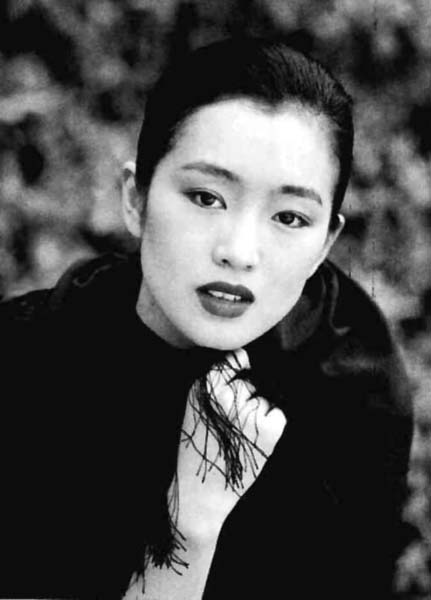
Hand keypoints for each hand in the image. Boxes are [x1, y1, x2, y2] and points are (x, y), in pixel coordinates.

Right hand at [172, 348, 286, 537]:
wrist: (201, 494)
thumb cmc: (198, 449)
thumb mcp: (195, 409)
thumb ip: (215, 382)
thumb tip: (244, 355)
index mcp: (205, 390)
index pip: (232, 360)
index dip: (237, 367)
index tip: (236, 376)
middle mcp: (228, 397)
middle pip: (249, 383)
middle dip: (245, 398)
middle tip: (230, 426)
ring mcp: (250, 413)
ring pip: (264, 399)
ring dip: (258, 413)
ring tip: (240, 437)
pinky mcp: (270, 429)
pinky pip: (277, 414)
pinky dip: (271, 426)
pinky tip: (254, 442)